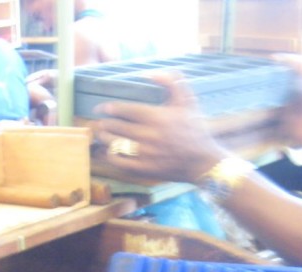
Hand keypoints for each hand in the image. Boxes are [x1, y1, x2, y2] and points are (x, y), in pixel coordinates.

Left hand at [95, 71, 226, 183]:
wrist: (203, 161)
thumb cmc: (195, 129)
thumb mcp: (187, 100)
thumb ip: (171, 82)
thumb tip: (149, 73)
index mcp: (156, 116)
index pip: (124, 110)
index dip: (109, 109)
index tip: (101, 109)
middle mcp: (148, 135)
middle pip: (117, 127)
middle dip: (104, 124)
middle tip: (98, 122)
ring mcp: (145, 154)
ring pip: (116, 144)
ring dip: (105, 138)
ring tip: (101, 134)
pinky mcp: (145, 169)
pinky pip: (120, 162)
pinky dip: (111, 156)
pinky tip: (109, 151)